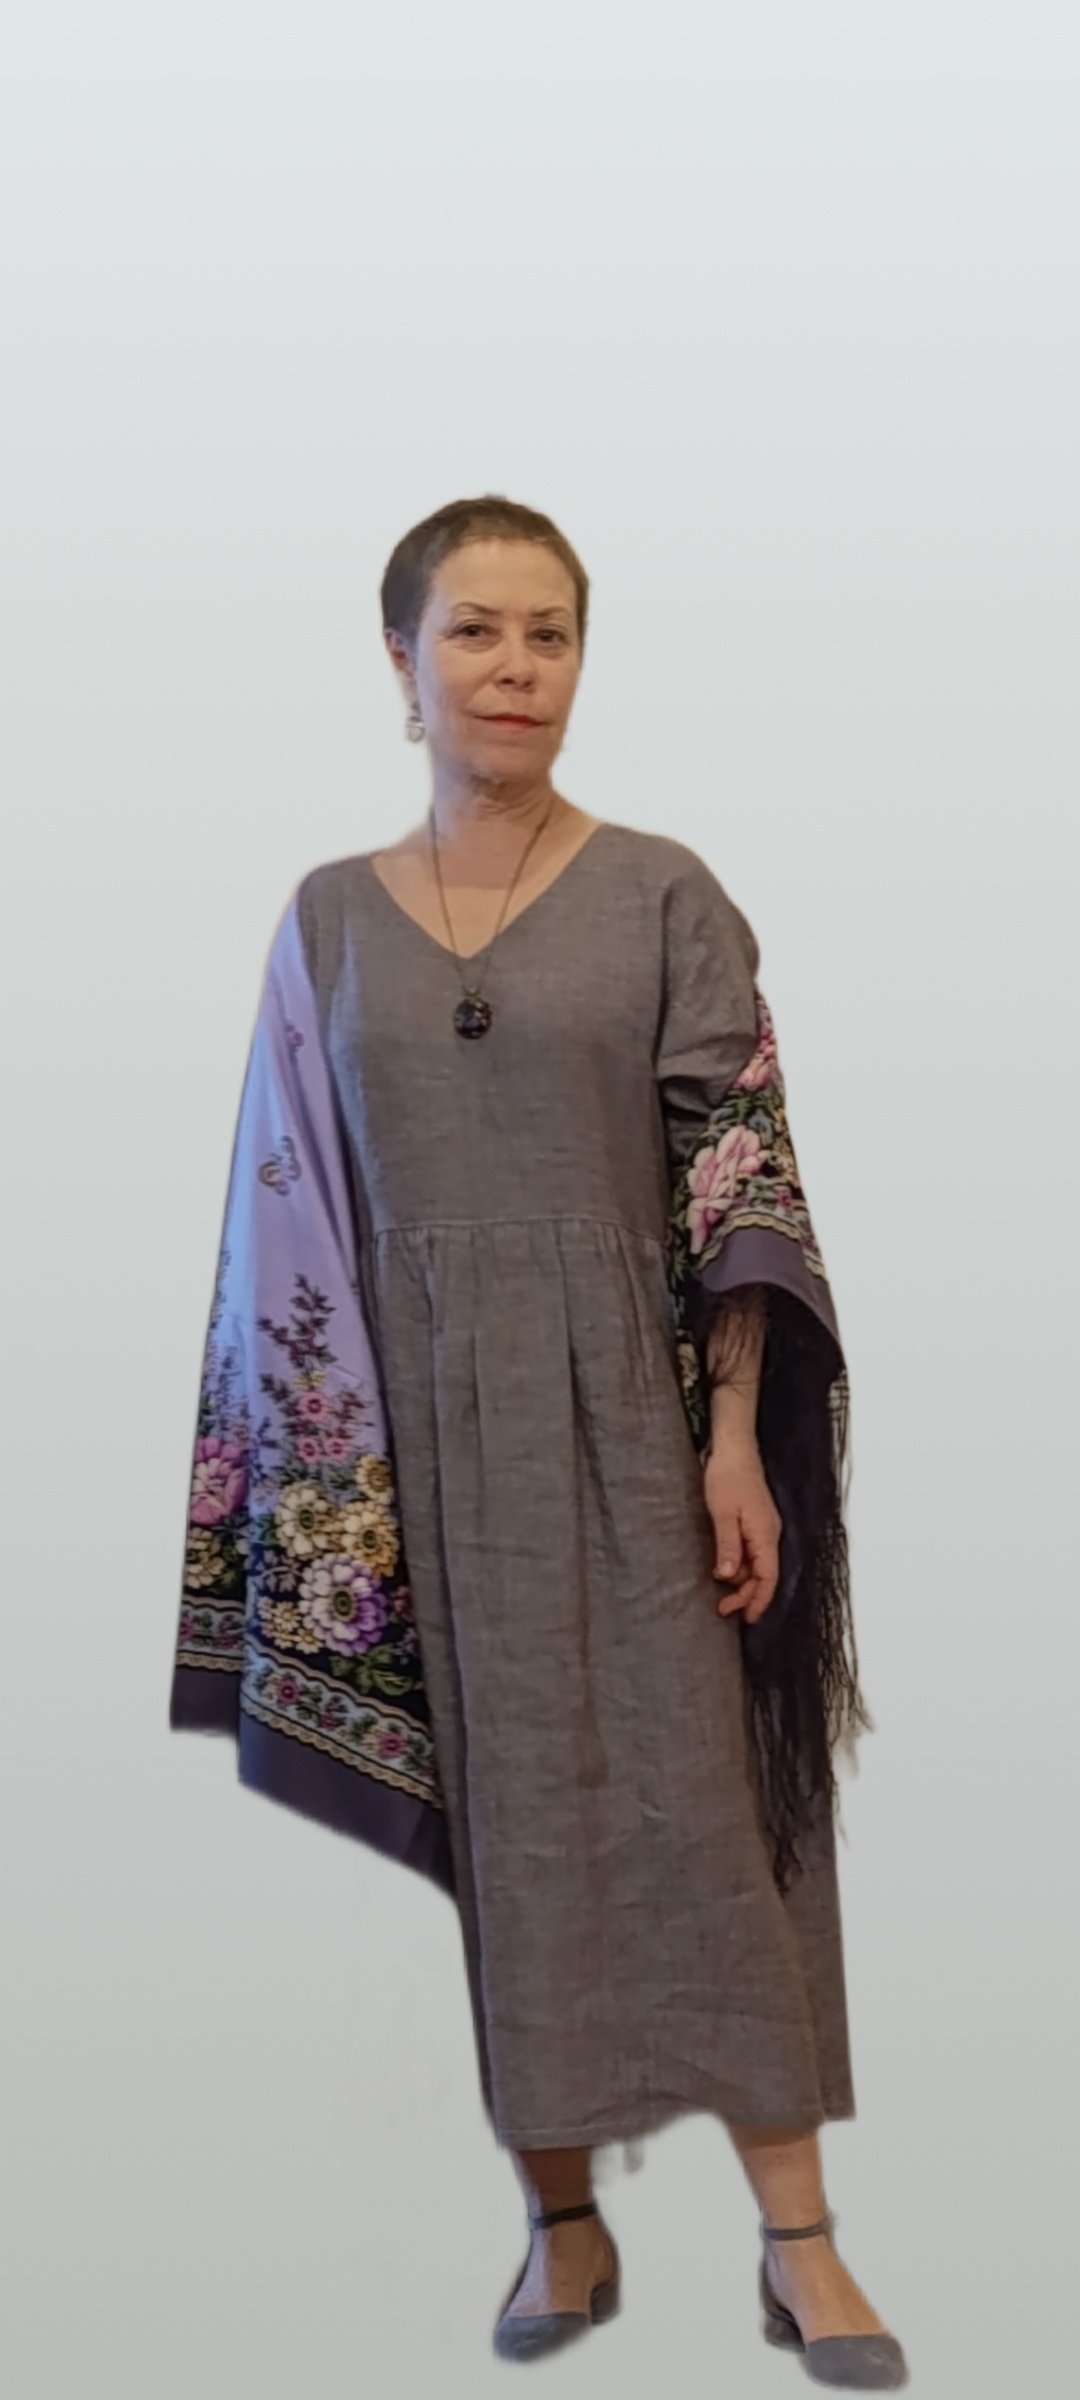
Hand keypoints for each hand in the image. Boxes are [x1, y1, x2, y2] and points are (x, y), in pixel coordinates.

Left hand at [702, 1434, 781, 1623]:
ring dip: (739, 1579)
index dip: (759, 1600)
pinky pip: (751, 1553)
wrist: (733, 1449)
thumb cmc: (727, 1477)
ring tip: (718, 1588)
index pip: (768, 1577)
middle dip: (746, 1594)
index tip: (746, 1618)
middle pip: (763, 1575)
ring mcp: (763, 1529)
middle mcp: (769, 1535)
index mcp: (765, 1535)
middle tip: (722, 1609)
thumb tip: (728, 1576)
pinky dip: (738, 1565)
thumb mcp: (722, 1514)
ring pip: (756, 1565)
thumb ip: (727, 1546)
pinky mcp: (755, 1523)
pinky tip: (723, 1567)